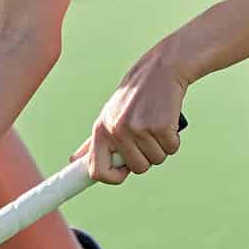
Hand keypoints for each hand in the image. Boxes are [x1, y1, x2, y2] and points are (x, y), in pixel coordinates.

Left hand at [87, 43, 187, 183]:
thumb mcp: (109, 115)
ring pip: (156, 160)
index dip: (112, 177)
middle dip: (146, 156)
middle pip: (137, 168)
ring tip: (157, 124)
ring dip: (161, 147)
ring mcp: (138, 129)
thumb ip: (94, 141)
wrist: (161, 70)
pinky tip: (168, 121)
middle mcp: (117, 131)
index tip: (123, 173)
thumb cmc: (135, 96)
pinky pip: (171, 149)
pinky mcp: (160, 127)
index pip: (97, 170)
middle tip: (147, 134)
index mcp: (101, 130)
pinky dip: (174, 139)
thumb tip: (74, 161)